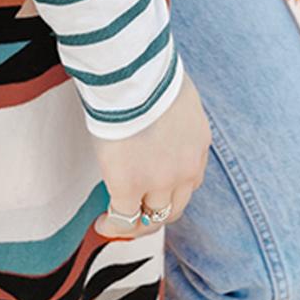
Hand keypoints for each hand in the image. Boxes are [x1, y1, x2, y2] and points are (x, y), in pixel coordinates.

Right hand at [90, 71, 210, 238]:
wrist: (135, 76)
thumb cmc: (149, 73)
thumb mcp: (175, 96)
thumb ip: (170, 114)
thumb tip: (152, 111)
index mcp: (197, 144)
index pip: (191, 180)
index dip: (171, 190)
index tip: (154, 190)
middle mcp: (185, 168)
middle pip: (176, 206)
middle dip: (156, 213)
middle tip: (137, 213)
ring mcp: (159, 180)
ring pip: (152, 218)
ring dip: (136, 224)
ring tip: (116, 223)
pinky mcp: (129, 185)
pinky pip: (124, 218)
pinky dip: (113, 226)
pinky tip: (102, 224)